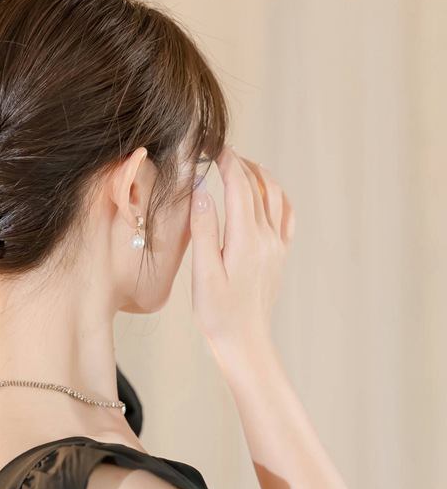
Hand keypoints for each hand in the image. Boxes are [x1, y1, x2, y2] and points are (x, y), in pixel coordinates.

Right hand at [189, 146, 294, 346]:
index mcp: (246, 239)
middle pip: (258, 187)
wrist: (244, 341)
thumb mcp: (203, 272)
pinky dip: (277, 197)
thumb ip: (204, 229)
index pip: (240, 186)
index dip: (227, 162)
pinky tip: (267, 195)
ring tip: (243, 165)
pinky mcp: (280, 256)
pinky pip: (286, 216)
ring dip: (261, 176)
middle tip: (221, 151)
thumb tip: (202, 190)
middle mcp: (267, 238)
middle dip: (240, 164)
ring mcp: (278, 246)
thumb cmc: (217, 312)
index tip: (213, 146)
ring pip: (275, 198)